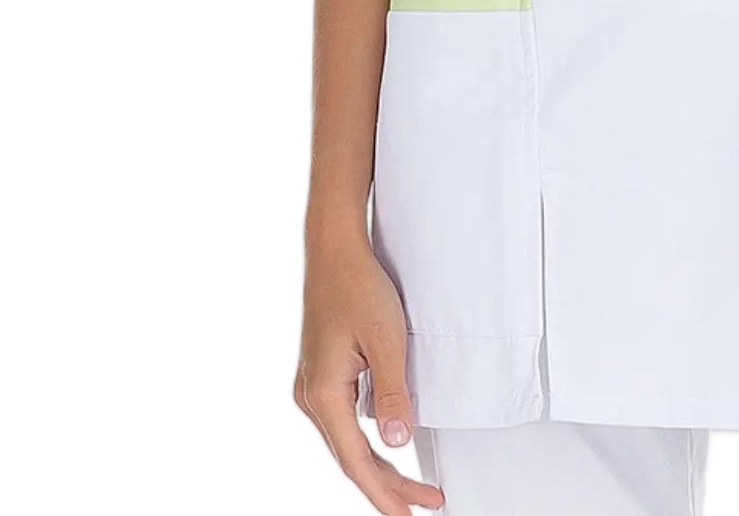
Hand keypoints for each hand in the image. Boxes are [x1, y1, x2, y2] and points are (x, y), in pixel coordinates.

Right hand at [293, 229, 445, 511]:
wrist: (335, 250)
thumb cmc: (358, 286)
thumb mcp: (386, 339)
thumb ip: (392, 394)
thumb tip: (400, 443)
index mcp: (325, 395)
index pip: (357, 463)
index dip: (385, 494)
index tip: (409, 514)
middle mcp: (313, 398)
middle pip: (352, 459)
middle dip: (388, 487)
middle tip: (424, 503)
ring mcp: (315, 388)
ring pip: (349, 442)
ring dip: (381, 466)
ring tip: (415, 485)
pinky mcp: (323, 377)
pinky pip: (346, 422)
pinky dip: (370, 441)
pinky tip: (391, 446)